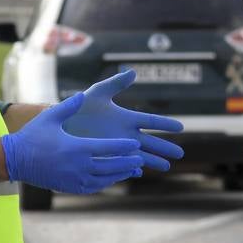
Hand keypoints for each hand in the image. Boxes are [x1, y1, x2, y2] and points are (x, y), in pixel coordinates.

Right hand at [0, 92, 143, 194]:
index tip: (135, 144)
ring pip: (104, 179)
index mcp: (76, 148)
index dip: (123, 147)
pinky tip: (112, 178)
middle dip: (127, 163)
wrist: (15, 160)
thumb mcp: (50, 117)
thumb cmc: (33, 136)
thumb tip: (82, 94)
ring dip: (119, 174)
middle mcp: (78, 166)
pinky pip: (93, 187)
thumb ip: (69, 106)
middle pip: (110, 166)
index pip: (107, 148)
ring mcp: (74, 179)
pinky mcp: (69, 187)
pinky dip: (106, 183)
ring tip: (131, 169)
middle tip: (140, 159)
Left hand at [63, 69, 184, 170]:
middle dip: (165, 147)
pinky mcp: (107, 156)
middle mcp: (125, 133)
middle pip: (151, 142)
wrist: (62, 124)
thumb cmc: (79, 107)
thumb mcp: (98, 92)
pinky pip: (123, 163)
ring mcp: (117, 146)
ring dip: (153, 161)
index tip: (180, 127)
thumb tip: (133, 71)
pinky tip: (139, 171)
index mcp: (126, 118)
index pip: (151, 121)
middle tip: (179, 154)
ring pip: (140, 155)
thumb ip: (115, 83)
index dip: (165, 124)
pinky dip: (131, 167)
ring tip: (166, 167)